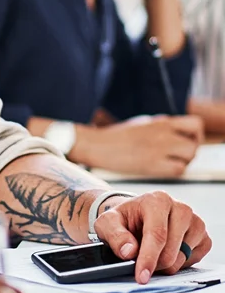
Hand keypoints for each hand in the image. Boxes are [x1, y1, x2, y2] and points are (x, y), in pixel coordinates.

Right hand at [75, 115, 202, 175]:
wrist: (96, 145)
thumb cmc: (116, 136)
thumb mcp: (141, 123)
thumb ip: (162, 126)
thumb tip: (179, 132)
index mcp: (161, 122)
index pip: (196, 125)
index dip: (195, 135)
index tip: (185, 140)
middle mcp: (163, 133)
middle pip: (194, 144)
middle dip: (189, 152)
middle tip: (176, 156)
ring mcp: (159, 149)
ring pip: (189, 157)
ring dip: (182, 162)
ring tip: (166, 162)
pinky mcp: (152, 165)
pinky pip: (178, 170)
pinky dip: (173, 171)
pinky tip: (159, 168)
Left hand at [94, 191, 211, 283]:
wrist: (137, 217)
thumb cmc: (123, 220)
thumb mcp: (108, 224)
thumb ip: (114, 236)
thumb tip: (129, 252)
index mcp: (157, 200)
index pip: (157, 235)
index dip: (148, 259)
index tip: (142, 277)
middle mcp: (181, 208)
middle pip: (171, 252)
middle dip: (154, 264)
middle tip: (140, 261)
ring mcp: (196, 223)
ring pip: (182, 259)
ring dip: (165, 264)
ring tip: (152, 251)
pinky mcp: (204, 237)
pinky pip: (194, 261)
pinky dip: (179, 263)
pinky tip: (167, 252)